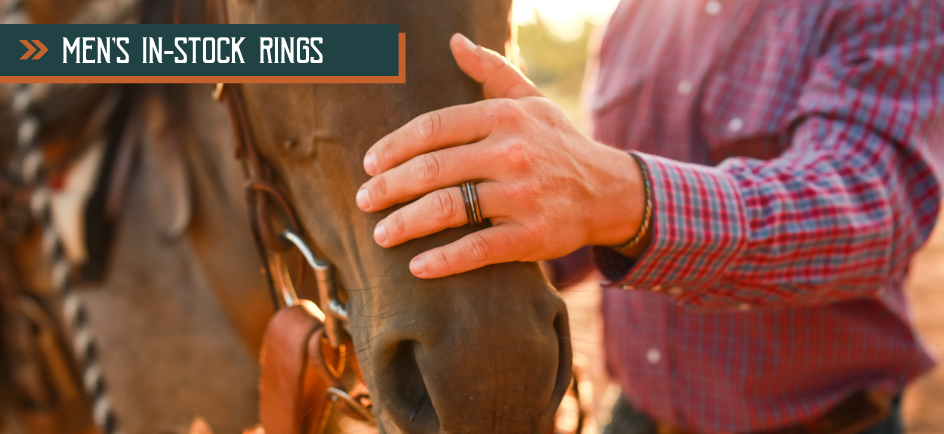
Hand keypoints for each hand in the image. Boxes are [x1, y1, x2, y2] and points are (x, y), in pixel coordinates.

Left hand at [356, 33, 646, 278]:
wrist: (608, 190)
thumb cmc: (557, 143)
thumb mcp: (531, 99)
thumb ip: (491, 70)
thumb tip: (454, 42)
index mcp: (504, 117)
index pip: (434, 127)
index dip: (394, 147)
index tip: (370, 164)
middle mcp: (512, 152)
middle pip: (433, 169)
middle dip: (389, 187)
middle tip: (364, 201)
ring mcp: (522, 196)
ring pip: (449, 208)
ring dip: (405, 223)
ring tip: (380, 234)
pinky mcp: (533, 235)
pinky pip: (479, 248)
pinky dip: (444, 260)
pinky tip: (417, 267)